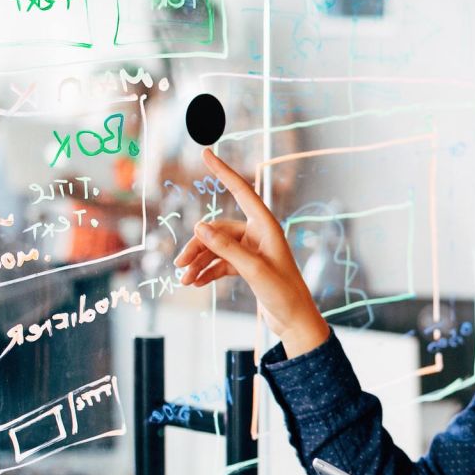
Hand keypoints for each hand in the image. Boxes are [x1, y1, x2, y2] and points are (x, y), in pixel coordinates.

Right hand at [172, 148, 330, 354]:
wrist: (295, 321)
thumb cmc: (283, 293)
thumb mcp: (253, 270)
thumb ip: (226, 248)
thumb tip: (199, 226)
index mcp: (266, 226)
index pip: (242, 191)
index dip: (223, 171)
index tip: (206, 152)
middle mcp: (258, 234)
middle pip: (218, 230)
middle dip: (198, 246)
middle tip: (179, 265)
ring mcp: (252, 250)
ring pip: (216, 247)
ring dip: (199, 262)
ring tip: (184, 280)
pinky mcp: (247, 266)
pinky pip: (220, 262)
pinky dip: (207, 271)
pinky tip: (195, 283)